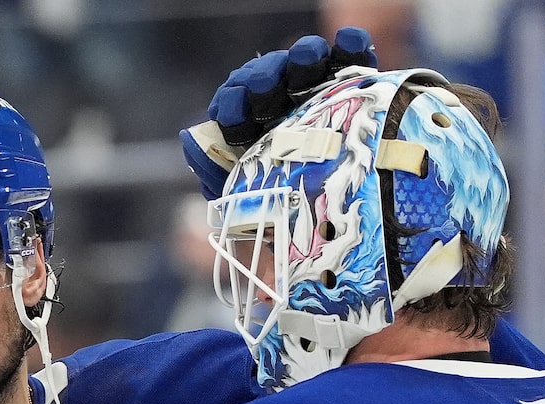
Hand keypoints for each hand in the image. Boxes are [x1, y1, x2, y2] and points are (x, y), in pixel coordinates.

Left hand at [181, 29, 375, 199]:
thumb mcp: (249, 198)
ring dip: (303, 55)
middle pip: (267, 75)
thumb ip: (215, 170)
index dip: (231, 101)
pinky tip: (347, 44)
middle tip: (262, 88)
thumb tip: (189, 138)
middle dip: (260, 77)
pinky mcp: (355, 83)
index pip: (235, 100)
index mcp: (255, 123)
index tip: (231, 112)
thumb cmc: (290, 209)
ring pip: (305, 59)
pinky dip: (349, 44)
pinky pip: (351, 55)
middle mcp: (283, 100)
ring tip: (306, 61)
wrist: (348, 219)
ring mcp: (318, 89)